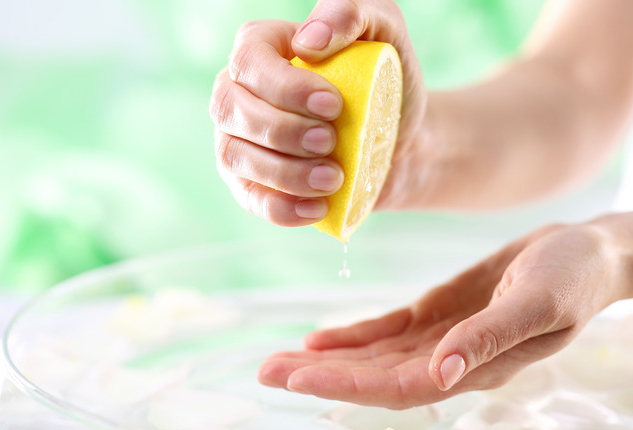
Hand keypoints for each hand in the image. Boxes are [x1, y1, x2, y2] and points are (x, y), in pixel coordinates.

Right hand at [209, 0, 426, 225]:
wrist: (400, 140)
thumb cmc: (386, 81)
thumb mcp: (384, 30)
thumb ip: (351, 13)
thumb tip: (309, 42)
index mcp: (262, 49)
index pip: (250, 61)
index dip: (284, 86)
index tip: (333, 104)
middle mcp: (239, 92)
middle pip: (232, 109)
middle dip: (282, 130)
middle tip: (332, 141)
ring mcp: (239, 140)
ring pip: (234, 156)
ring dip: (283, 172)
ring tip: (333, 178)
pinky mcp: (252, 182)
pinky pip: (250, 198)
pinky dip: (281, 208)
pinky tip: (317, 208)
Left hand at [258, 223, 624, 408]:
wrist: (588, 252)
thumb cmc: (573, 276)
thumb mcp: (537, 303)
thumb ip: (489, 339)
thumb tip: (441, 376)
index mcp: (473, 364)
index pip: (399, 386)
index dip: (347, 384)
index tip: (298, 377)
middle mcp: (450, 359)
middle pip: (374, 376)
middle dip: (320, 374)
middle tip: (265, 370)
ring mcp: (441, 338)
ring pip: (373, 357)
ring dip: (326, 359)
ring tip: (278, 359)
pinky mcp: (437, 313)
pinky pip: (386, 331)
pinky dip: (352, 337)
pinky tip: (319, 339)